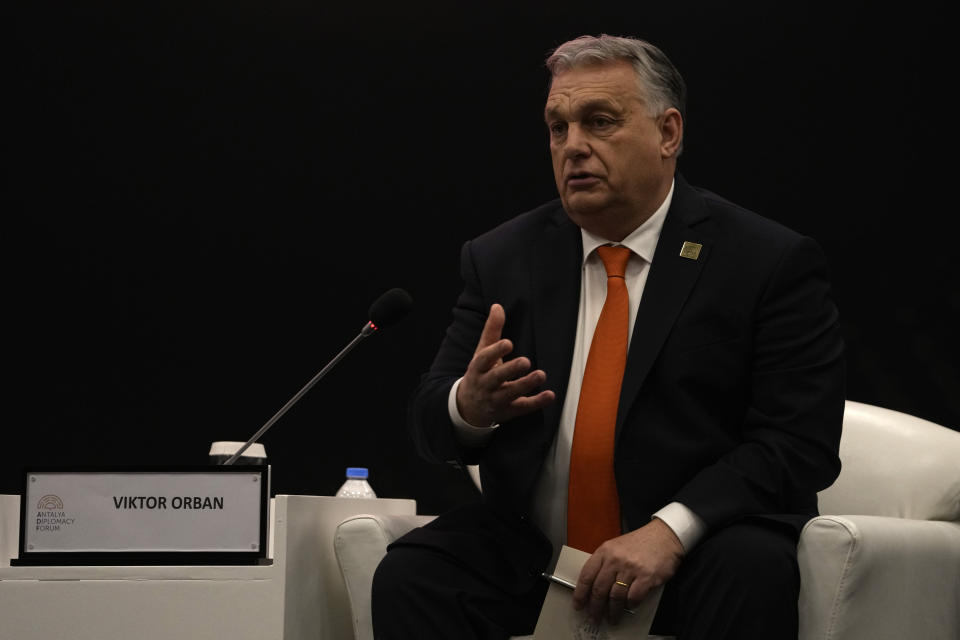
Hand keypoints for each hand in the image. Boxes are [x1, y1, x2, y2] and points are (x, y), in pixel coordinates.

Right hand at [456, 303, 554, 425]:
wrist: (468, 407)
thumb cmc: (480, 373)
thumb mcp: (482, 352)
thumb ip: (491, 330)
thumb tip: (497, 306)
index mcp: (478, 368)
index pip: (484, 359)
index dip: (495, 351)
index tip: (508, 343)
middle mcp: (485, 384)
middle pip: (497, 377)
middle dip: (511, 370)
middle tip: (526, 361)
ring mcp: (496, 399)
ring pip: (510, 393)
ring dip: (526, 385)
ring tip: (541, 375)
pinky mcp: (507, 411)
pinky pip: (522, 408)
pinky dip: (537, 402)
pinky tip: (550, 395)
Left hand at [572, 518, 684, 624]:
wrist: (664, 536)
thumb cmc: (640, 543)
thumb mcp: (616, 546)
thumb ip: (604, 563)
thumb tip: (594, 587)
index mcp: (605, 551)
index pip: (586, 575)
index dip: (580, 593)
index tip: (578, 604)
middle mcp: (615, 559)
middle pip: (599, 589)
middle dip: (595, 607)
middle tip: (594, 617)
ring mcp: (631, 568)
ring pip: (615, 596)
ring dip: (613, 611)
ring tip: (612, 617)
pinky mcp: (646, 577)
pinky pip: (633, 597)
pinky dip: (630, 605)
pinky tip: (629, 606)